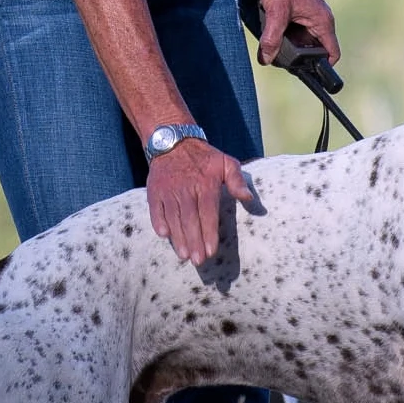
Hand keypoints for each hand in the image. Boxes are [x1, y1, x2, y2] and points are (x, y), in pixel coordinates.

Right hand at [146, 140, 252, 264]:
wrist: (174, 141)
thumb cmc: (205, 157)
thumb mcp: (226, 162)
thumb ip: (237, 180)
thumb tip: (248, 198)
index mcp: (206, 184)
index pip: (208, 213)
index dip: (209, 233)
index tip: (211, 251)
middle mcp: (187, 188)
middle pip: (190, 219)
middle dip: (194, 241)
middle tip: (198, 261)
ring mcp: (169, 190)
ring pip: (174, 217)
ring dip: (178, 237)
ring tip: (184, 255)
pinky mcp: (155, 191)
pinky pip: (156, 209)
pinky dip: (158, 221)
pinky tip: (164, 235)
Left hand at [255, 0, 339, 66]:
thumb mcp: (276, 12)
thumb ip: (272, 38)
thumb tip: (267, 59)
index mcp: (323, 22)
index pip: (332, 53)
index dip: (321, 67)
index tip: (305, 72)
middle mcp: (320, 20)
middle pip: (314, 50)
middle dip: (298, 56)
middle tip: (280, 57)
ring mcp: (310, 16)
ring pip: (302, 40)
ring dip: (289, 44)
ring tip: (274, 43)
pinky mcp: (299, 12)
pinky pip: (294, 30)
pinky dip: (284, 34)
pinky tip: (271, 32)